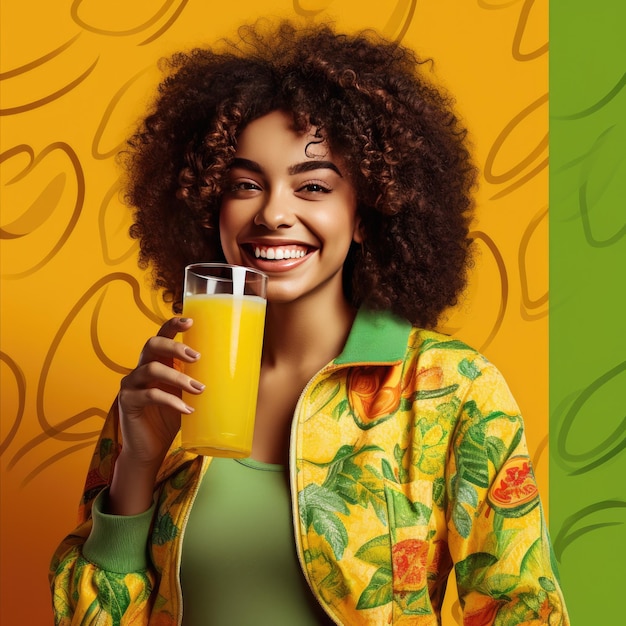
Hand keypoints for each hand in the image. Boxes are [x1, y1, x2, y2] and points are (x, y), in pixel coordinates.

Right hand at [117, 317, 203, 469]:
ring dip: (178, 377)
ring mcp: (131, 384)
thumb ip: (198, 379)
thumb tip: (237, 370)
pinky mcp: (127, 402)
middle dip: (175, 347)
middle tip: (197, 357)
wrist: (151, 448)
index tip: (191, 322)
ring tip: (199, 389)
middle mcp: (141, 367)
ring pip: (151, 369)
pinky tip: (187, 409)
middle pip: (152, 345)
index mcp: (157, 361)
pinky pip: (148, 395)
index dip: (173, 325)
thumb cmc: (172, 416)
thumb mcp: (187, 393)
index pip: (161, 334)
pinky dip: (170, 401)